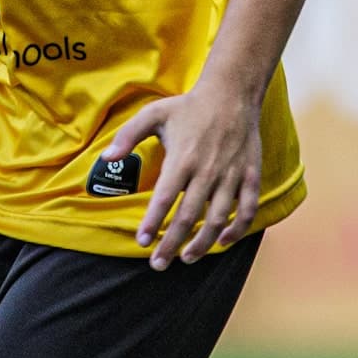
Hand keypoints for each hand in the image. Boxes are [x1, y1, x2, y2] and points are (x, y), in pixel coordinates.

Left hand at [104, 81, 264, 270]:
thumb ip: (127, 136)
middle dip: (172, 244)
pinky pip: (246, 210)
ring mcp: (231, 175)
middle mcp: (207, 171)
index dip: (153, 223)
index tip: (142, 242)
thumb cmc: (189, 106)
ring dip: (202, 244)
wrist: (232, 92)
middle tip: (158, 264)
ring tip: (187, 258)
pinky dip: (237, 230)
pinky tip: (223, 241)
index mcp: (182, 159)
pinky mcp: (250, 175)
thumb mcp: (153, 113)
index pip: (164, 199)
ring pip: (217, 220)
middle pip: (189, 217)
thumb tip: (106, 157)